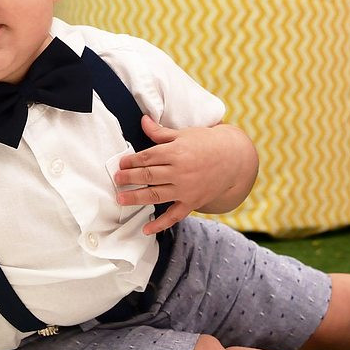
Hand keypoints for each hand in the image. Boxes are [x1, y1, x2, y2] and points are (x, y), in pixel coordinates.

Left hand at [113, 117, 256, 234]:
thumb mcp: (183, 134)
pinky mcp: (192, 202)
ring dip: (136, 198)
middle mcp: (180, 171)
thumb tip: (143, 120)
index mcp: (176, 152)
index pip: (147, 157)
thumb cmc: (206, 143)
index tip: (121, 164)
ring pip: (156, 195)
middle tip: (116, 180)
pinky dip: (160, 224)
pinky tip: (146, 229)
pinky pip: (174, 215)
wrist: (233, 159)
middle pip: (148, 175)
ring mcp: (186, 189)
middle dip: (129, 178)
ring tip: (121, 199)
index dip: (131, 161)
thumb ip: (160, 132)